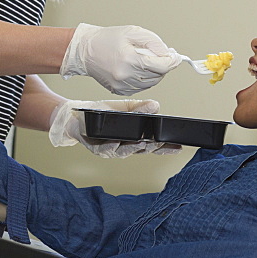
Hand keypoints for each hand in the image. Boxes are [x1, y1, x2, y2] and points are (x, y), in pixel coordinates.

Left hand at [48, 99, 181, 158]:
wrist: (78, 116)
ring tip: (144, 141)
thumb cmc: (102, 113)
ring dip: (135, 146)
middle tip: (162, 142)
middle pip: (142, 150)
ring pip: (126, 150)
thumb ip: (140, 109)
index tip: (179, 147)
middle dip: (153, 147)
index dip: (166, 148)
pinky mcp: (97, 148)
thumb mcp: (124, 109)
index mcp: (132, 140)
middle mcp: (123, 147)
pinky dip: (113, 144)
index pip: (153, 146)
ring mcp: (111, 150)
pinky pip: (107, 147)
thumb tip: (156, 106)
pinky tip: (118, 140)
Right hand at [59, 24, 182, 95]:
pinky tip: (136, 68)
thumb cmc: (107, 38)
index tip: (176, 57)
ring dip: (154, 72)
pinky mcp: (120, 91)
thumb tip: (168, 54)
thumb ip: (154, 42)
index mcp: (130, 60)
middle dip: (162, 65)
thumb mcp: (133, 32)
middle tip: (159, 54)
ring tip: (145, 59)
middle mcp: (126, 75)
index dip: (172, 61)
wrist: (85, 51)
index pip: (161, 66)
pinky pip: (141, 87)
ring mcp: (122, 85)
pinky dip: (144, 78)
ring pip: (151, 83)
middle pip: (158, 75)